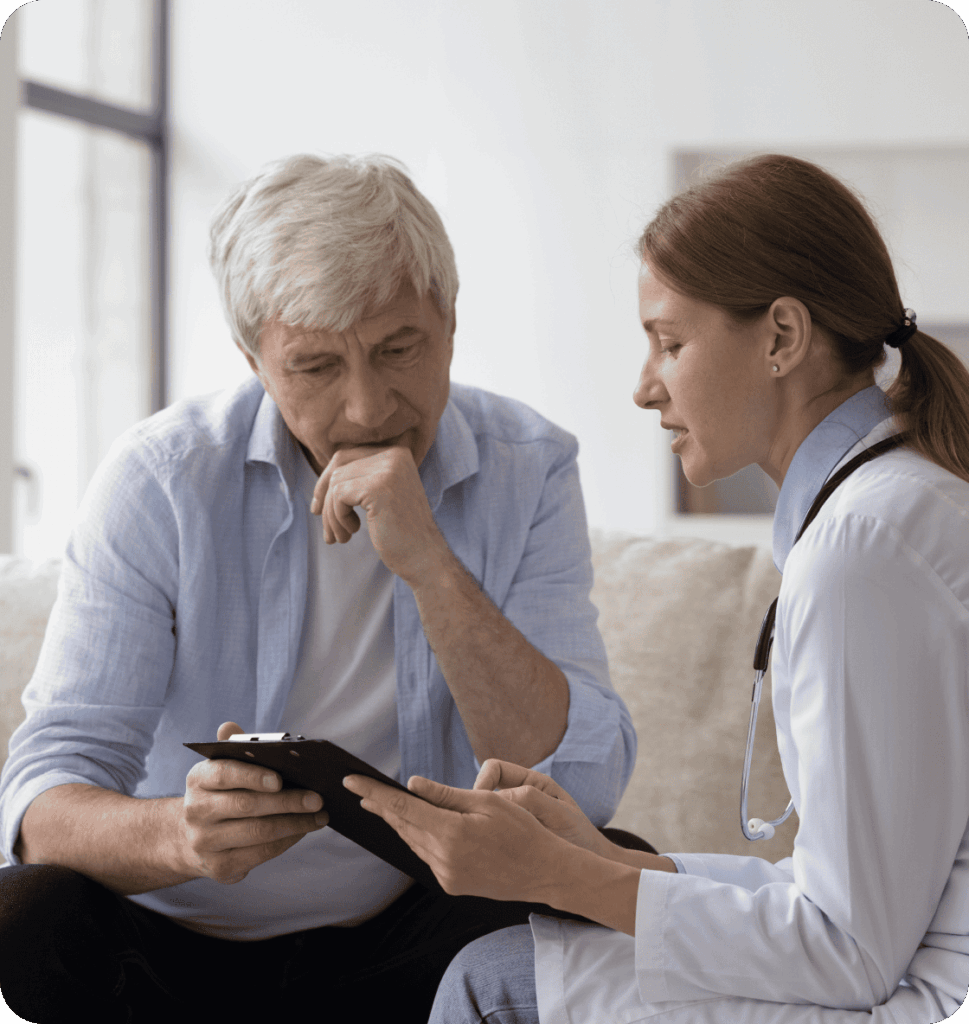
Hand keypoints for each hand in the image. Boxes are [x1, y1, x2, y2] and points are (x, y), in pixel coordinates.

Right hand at [175, 722, 328, 883]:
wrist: (189, 838)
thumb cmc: (220, 793)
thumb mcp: (221, 768)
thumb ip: (232, 747)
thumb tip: (229, 727)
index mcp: (198, 779)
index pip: (223, 773)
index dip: (252, 776)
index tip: (280, 778)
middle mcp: (196, 811)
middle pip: (246, 806)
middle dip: (287, 802)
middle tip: (317, 798)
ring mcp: (205, 842)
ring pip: (257, 833)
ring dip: (294, 824)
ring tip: (320, 816)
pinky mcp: (219, 867)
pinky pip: (260, 854)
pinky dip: (286, 841)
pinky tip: (303, 830)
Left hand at [309, 446, 450, 583]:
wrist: (423, 557)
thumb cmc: (399, 532)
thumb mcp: (380, 496)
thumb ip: (360, 479)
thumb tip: (323, 478)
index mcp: (396, 453)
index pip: (346, 455)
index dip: (326, 481)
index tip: (319, 508)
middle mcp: (394, 455)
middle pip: (339, 465)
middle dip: (325, 496)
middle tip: (323, 522)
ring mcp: (388, 469)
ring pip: (335, 482)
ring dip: (331, 514)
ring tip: (342, 536)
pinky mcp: (379, 487)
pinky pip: (338, 495)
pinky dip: (338, 517)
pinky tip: (353, 532)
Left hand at [343, 773, 577, 902]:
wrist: (545, 871)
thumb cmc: (522, 830)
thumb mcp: (486, 802)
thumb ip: (445, 796)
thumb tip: (411, 785)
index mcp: (451, 833)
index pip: (402, 807)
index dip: (374, 793)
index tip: (351, 782)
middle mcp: (443, 858)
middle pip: (403, 825)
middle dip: (381, 807)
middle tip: (361, 790)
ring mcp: (446, 875)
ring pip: (413, 842)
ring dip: (398, 822)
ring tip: (381, 805)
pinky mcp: (451, 884)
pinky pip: (426, 856)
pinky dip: (417, 838)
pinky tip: (414, 826)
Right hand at [473, 759, 616, 858]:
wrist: (589, 873)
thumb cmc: (579, 839)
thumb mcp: (559, 815)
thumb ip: (531, 800)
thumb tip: (496, 798)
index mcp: (531, 782)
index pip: (494, 769)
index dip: (482, 782)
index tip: (480, 806)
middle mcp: (518, 797)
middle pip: (483, 790)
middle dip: (475, 806)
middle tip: (475, 829)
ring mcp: (511, 819)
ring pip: (481, 813)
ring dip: (478, 825)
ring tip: (481, 844)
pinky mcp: (506, 840)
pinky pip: (486, 833)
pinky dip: (482, 840)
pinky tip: (487, 855)